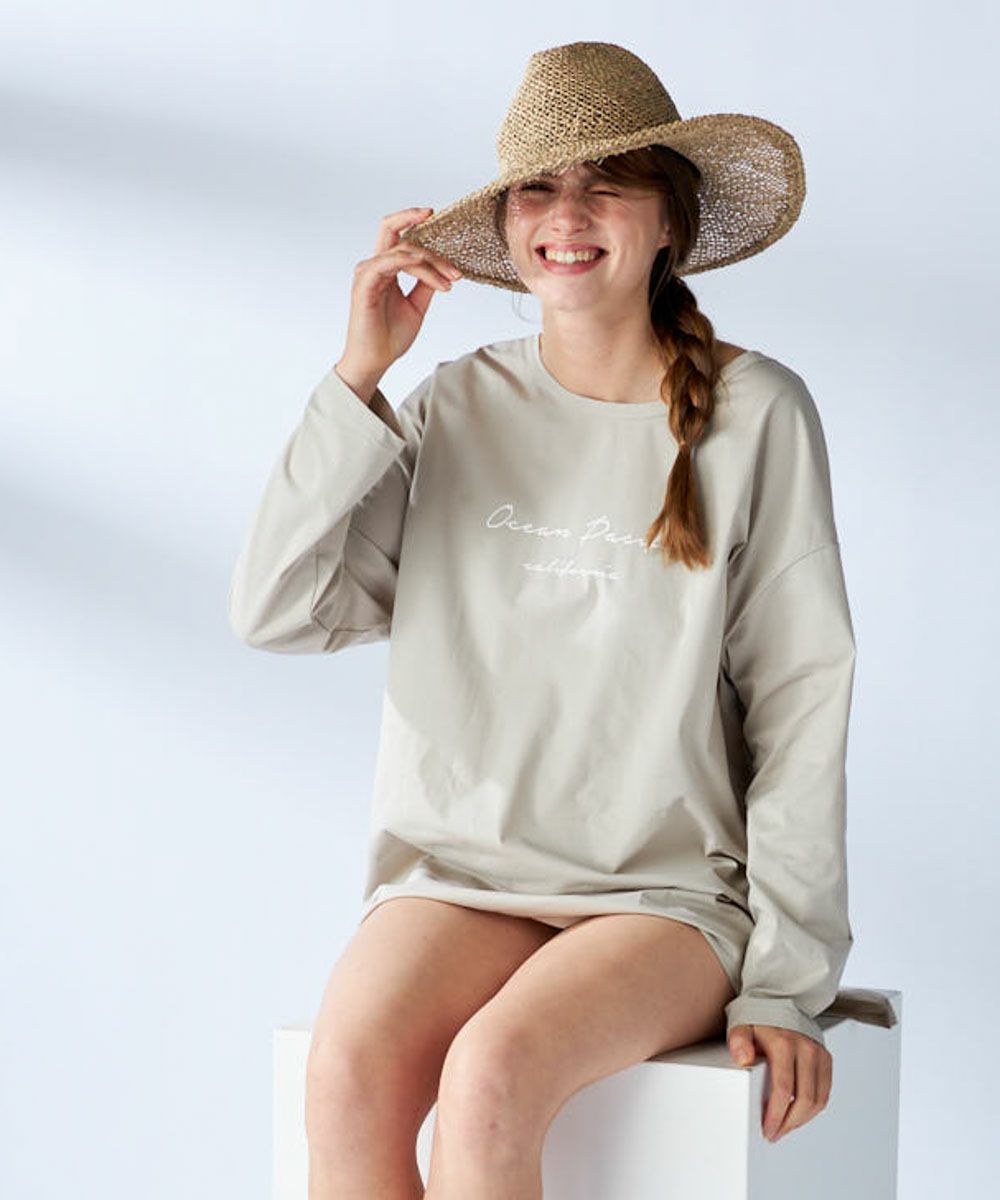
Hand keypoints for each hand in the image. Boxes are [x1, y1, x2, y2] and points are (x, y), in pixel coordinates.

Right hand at [337, 207, 462, 384]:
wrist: (375, 361)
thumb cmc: (390, 336)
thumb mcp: (417, 305)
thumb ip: (426, 284)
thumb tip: (444, 269)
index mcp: (385, 268)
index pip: (399, 234)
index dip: (417, 223)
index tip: (439, 219)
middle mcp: (374, 266)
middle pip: (391, 227)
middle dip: (419, 225)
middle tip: (453, 263)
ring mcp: (367, 274)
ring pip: (401, 250)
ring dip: (430, 262)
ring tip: (449, 282)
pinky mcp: (364, 285)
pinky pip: (387, 262)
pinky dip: (408, 261)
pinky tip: (425, 265)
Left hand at [728, 1023, 831, 1141]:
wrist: (777, 998)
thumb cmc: (757, 1016)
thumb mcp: (741, 1024)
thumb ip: (738, 1040)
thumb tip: (743, 1058)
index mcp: (784, 1042)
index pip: (784, 1088)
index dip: (777, 1114)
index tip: (768, 1128)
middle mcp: (805, 1048)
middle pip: (804, 1098)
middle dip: (789, 1122)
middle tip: (775, 1133)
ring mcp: (818, 1053)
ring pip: (818, 1099)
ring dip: (802, 1119)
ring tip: (785, 1126)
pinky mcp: (826, 1057)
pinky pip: (825, 1091)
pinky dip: (814, 1107)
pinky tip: (798, 1113)